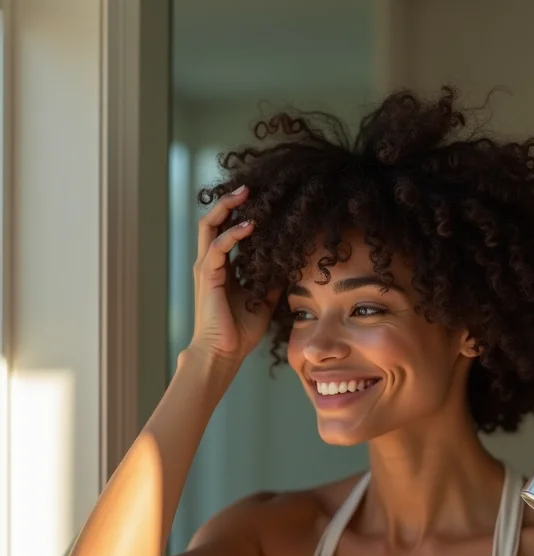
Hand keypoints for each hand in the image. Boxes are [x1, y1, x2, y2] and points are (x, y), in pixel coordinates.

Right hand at [188, 185, 279, 364]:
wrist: (224, 353)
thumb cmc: (240, 331)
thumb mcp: (263, 300)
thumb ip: (271, 282)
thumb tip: (289, 268)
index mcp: (221, 269)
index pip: (226, 232)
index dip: (239, 215)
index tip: (258, 201)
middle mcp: (210, 264)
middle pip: (212, 222)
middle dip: (229, 202)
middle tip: (248, 187)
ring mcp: (206, 269)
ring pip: (209, 227)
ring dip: (228, 208)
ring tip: (246, 195)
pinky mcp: (207, 278)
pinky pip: (217, 248)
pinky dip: (232, 234)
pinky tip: (249, 226)